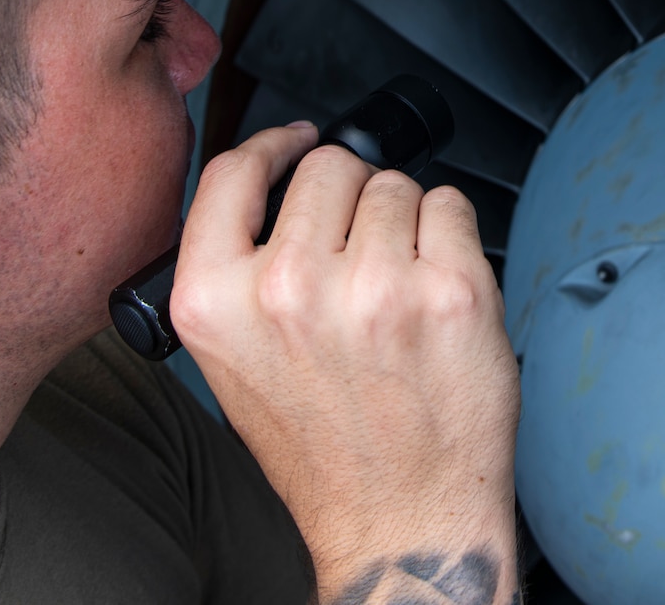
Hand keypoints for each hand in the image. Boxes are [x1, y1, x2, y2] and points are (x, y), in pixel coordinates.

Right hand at [172, 123, 520, 604]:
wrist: (398, 520)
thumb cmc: (325, 448)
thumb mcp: (232, 360)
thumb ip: (239, 270)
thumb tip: (281, 183)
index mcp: (213, 302)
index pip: (232, 172)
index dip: (273, 146)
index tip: (297, 142)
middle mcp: (286, 289)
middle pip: (328, 167)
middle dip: (352, 197)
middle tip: (364, 258)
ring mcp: (373, 288)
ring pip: (395, 185)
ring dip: (405, 222)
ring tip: (398, 294)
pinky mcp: (450, 291)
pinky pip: (451, 205)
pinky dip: (451, 235)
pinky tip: (435, 292)